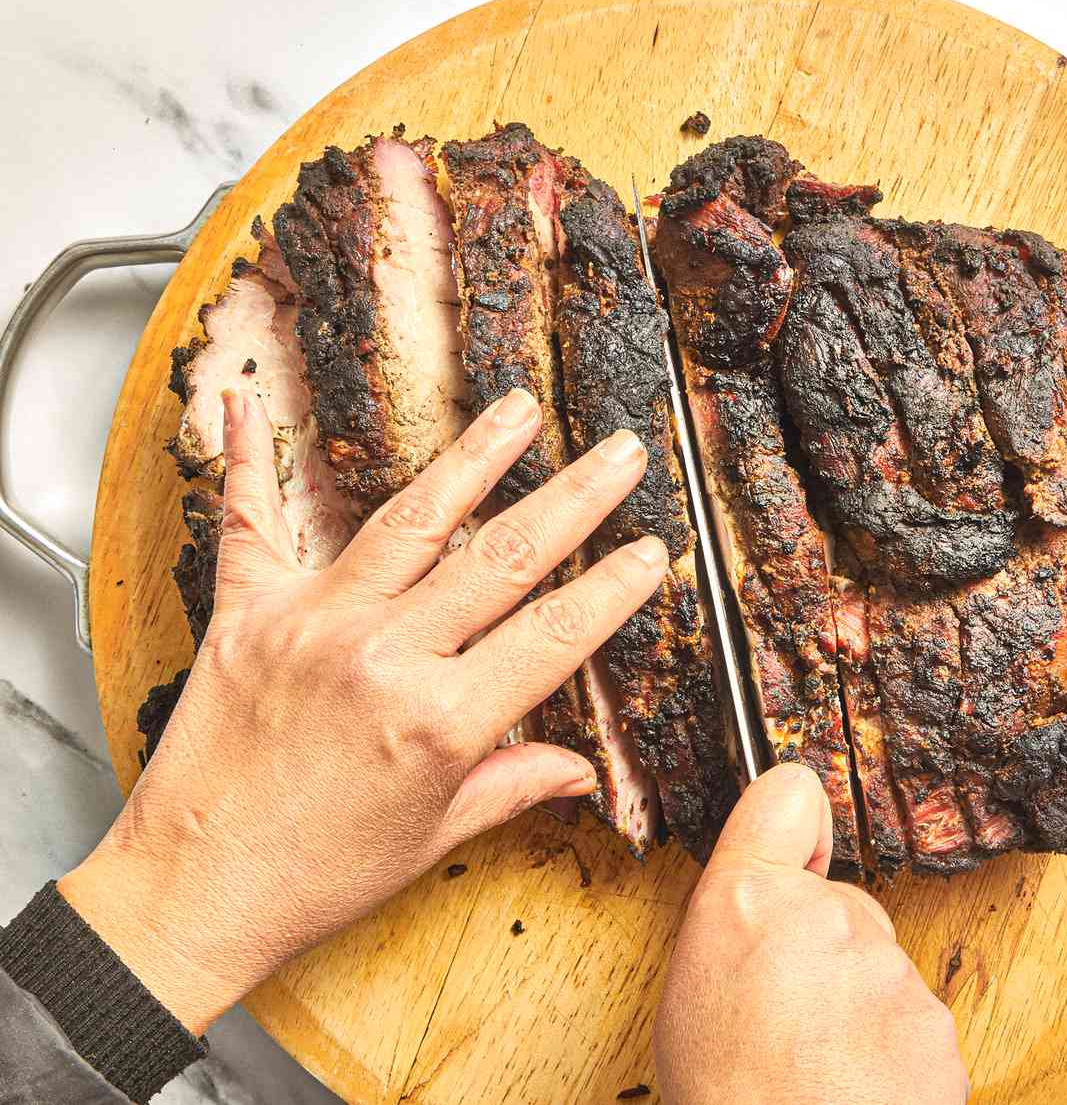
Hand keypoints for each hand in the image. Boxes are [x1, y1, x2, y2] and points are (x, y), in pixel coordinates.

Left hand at [59, 387, 666, 1032]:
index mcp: (439, 723)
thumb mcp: (433, 837)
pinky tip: (245, 396)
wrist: (191, 893)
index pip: (553, 635)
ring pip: (410, 520)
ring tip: (518, 409)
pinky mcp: (246, 614)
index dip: (613, 588)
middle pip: (501, 558)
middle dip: (575, 498)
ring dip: (474, 457)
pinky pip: (249, 523)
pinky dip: (244, 458)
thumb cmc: (313, 876)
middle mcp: (381, 659)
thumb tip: (579, 770)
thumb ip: (511, 784)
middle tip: (621, 451)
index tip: (652, 549)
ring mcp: (312, 625)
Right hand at [653, 764, 968, 1103]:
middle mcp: (826, 917)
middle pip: (843, 904)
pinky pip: (913, 1021)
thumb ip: (742, 923)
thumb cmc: (725, 1097)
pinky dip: (894, 1050)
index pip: (786, 796)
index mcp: (748, 901)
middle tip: (792, 1016)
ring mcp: (890, 970)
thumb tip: (768, 905)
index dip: (795, 820)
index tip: (800, 846)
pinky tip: (857, 1087)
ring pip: (881, 969)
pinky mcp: (936, 1024)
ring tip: (821, 1066)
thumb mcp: (693, 988)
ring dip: (860, 1006)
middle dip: (828, 948)